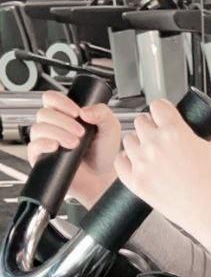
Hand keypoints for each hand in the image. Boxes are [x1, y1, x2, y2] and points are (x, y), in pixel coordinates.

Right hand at [26, 90, 120, 207]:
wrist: (102, 177)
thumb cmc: (103, 153)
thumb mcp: (110, 129)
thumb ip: (103, 113)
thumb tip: (85, 110)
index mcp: (65, 114)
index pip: (51, 98)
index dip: (60, 101)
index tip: (77, 112)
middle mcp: (52, 125)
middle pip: (44, 113)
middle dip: (64, 121)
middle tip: (81, 133)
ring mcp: (45, 141)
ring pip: (38, 128)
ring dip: (57, 133)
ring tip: (75, 143)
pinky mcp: (41, 157)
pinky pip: (33, 146)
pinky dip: (44, 144)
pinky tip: (56, 147)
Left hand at [115, 98, 210, 245]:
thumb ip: (204, 132)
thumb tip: (196, 127)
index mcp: (175, 132)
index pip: (157, 105)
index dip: (163, 109)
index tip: (165, 115)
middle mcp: (155, 145)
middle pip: (140, 120)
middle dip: (151, 125)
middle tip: (160, 135)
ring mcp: (143, 164)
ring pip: (129, 139)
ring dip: (139, 142)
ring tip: (151, 152)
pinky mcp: (136, 182)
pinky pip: (120, 161)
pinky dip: (127, 160)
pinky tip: (139, 163)